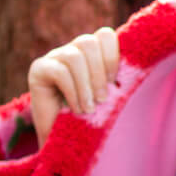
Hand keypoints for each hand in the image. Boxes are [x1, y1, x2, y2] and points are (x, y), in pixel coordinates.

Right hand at [28, 28, 119, 145]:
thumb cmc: (92, 118)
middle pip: (88, 42)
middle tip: (102, 99)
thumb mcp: (109, 95)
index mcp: (92, 53)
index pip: (104, 35)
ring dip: (85, 85)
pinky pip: (59, 71)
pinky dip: (72, 92)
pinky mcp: (38, 69)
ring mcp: (53, 57)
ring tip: (89, 108)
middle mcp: (72, 50)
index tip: (115, 82)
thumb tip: (136, 67)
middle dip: (99, 73)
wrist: (64, 141)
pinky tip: (76, 109)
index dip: (112, 56)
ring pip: (74, 56)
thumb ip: (118, 78)